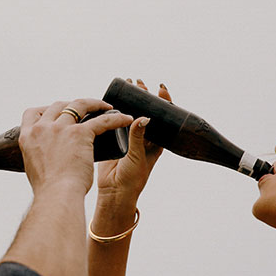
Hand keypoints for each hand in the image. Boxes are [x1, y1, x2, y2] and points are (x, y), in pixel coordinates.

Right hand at [19, 98, 133, 196]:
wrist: (57, 196)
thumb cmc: (48, 189)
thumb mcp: (33, 167)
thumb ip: (38, 157)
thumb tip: (45, 157)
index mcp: (27, 136)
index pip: (32, 113)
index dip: (46, 110)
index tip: (56, 114)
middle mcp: (42, 128)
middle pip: (57, 105)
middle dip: (71, 105)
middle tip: (84, 111)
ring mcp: (61, 128)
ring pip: (79, 105)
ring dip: (94, 104)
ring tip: (105, 107)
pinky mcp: (80, 133)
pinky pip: (102, 120)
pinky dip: (116, 118)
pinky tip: (125, 119)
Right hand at [96, 80, 171, 209]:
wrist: (114, 192)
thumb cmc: (132, 179)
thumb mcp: (138, 157)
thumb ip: (139, 137)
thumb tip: (144, 117)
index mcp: (156, 142)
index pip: (163, 118)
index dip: (164, 102)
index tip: (160, 88)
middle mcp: (143, 138)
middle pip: (146, 112)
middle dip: (143, 96)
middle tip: (139, 82)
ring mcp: (129, 138)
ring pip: (130, 114)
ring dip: (129, 100)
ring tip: (127, 85)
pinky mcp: (115, 140)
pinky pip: (115, 122)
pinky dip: (114, 110)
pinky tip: (111, 100)